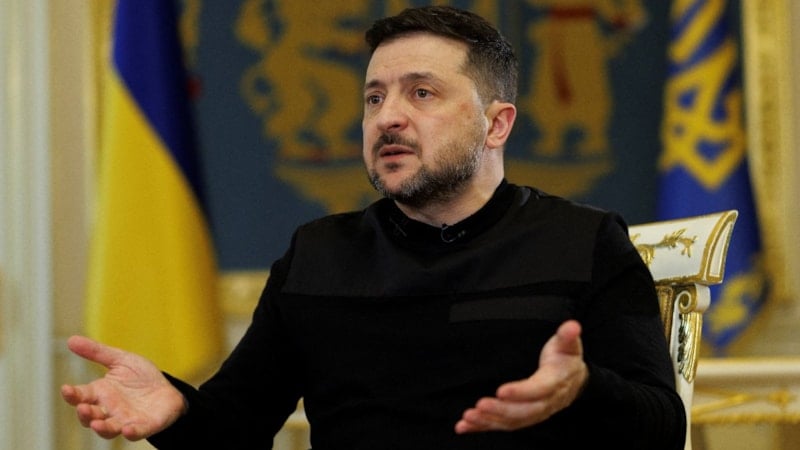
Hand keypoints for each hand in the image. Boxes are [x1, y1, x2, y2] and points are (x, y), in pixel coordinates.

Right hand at [60, 336, 186, 440]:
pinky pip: (135, 433)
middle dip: (85, 414)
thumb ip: (97, 352)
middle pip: (90, 417)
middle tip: (82, 407)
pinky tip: (127, 429)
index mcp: (100, 393)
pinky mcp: (143, 426)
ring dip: (101, 428)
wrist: (167, 390)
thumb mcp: (120, 360)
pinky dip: (130, 433)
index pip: (81, 396)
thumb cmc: (141, 377)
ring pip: (108, 429)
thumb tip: (70, 339)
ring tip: (97, 424)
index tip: (66, 389)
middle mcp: (108, 410)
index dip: (72, 394)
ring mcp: (125, 420)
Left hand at [455, 320, 587, 433]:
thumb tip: (573, 326)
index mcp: (555, 382)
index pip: (538, 390)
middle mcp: (546, 403)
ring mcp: (534, 413)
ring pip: (512, 422)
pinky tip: (465, 426)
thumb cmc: (566, 360)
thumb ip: (567, 336)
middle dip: (501, 411)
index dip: (521, 392)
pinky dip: (484, 427)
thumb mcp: (569, 345)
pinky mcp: (523, 417)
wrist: (574, 380)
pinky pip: (504, 425)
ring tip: (470, 417)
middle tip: (480, 405)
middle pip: (524, 412)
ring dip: (489, 421)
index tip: (501, 390)